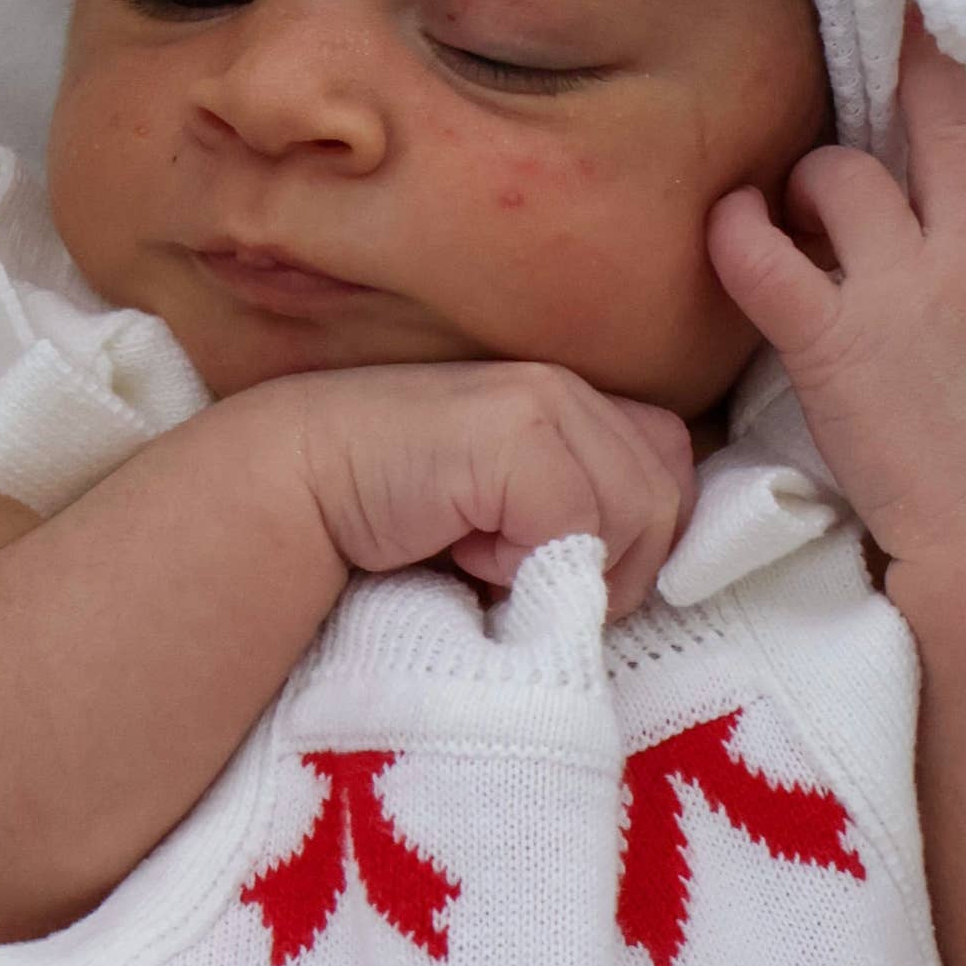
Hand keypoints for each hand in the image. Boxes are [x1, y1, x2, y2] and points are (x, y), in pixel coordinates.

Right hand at [273, 357, 696, 616]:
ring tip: (483, 558)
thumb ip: (578, 520)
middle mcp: (568, 387)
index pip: (672, 468)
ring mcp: (545, 400)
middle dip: (613, 567)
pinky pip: (578, 527)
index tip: (562, 572)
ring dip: (568, 567)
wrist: (292, 487)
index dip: (637, 540)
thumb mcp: (506, 519)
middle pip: (667, 497)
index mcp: (574, 402)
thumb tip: (647, 578)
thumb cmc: (395, 521)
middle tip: (521, 577)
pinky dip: (523, 563)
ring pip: (638, 515)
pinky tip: (460, 548)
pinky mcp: (516, 431)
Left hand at [704, 23, 965, 578]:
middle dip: (908, 73)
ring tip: (796, 201)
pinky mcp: (831, 339)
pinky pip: (765, 255)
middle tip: (871, 53)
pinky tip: (728, 224)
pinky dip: (737, 229)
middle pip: (945, 120)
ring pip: (846, 170)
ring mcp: (902, 290)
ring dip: (813, 170)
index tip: (964, 121)